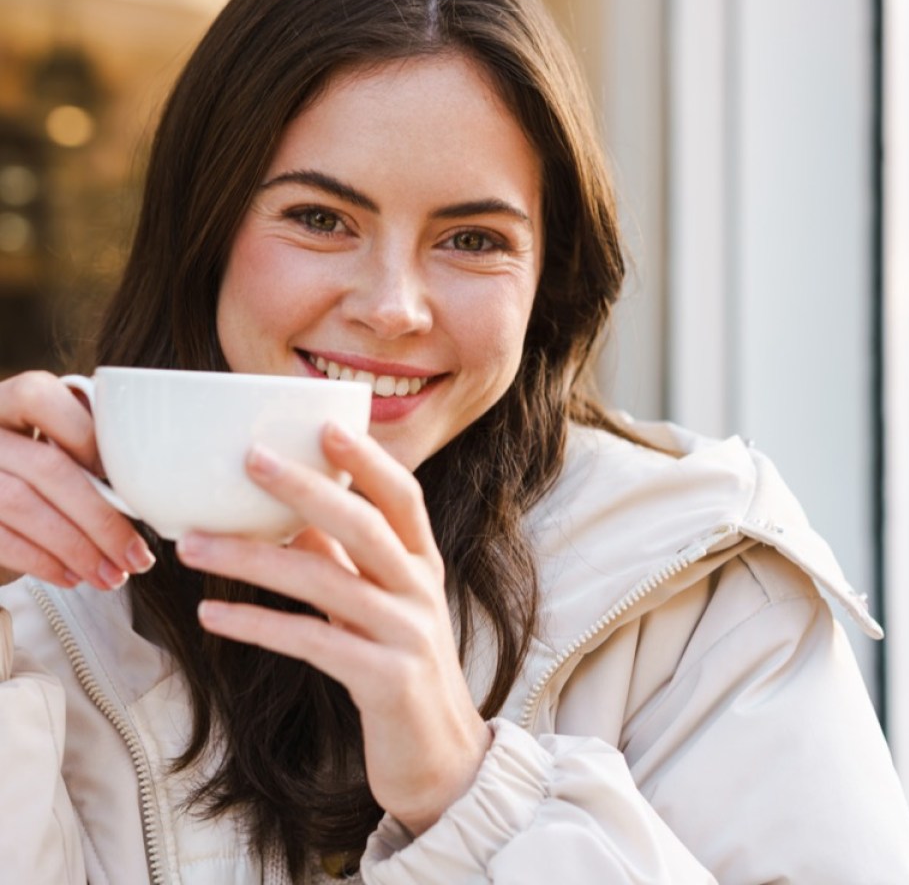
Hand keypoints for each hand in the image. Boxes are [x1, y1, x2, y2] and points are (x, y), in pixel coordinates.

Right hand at [0, 371, 154, 589]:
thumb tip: (152, 478)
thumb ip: (90, 441)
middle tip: (136, 556)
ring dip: (75, 549)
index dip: (85, 437)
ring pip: (21, 506)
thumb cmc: (39, 462)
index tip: (121, 477)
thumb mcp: (56, 436)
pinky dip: (40, 562)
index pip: (41, 399)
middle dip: (99, 519)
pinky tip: (71, 575)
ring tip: (111, 576)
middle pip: (46, 467)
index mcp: (10, 400)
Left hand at [175, 424, 491, 834]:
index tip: (324, 425)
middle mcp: (420, 591)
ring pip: (326, 582)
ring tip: (195, 544)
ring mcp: (406, 635)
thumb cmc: (398, 668)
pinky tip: (213, 613)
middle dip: (307, 488)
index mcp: (422, 565)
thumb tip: (288, 514)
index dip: (368, 460)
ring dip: (254, 559)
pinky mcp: (385, 680)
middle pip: (365, 525)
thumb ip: (343, 560)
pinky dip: (258, 625)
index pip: (403, 497)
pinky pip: (312, 643)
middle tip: (250, 459)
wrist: (441, 756)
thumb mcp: (378, 605)